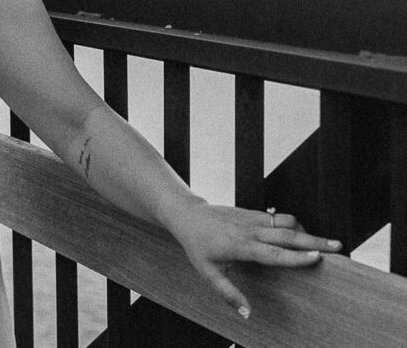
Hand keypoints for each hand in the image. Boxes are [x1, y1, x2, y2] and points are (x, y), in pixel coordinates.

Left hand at [171, 202, 341, 317]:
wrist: (188, 215)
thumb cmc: (197, 246)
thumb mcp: (207, 273)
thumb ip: (227, 293)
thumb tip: (247, 313)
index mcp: (241, 247)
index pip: (274, 253)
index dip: (297, 256)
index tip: (318, 257)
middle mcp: (251, 231)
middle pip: (288, 235)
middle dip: (315, 240)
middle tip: (338, 246)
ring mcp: (252, 219)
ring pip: (285, 222)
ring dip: (307, 231)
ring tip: (326, 242)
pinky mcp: (252, 212)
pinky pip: (278, 217)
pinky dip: (293, 225)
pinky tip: (303, 234)